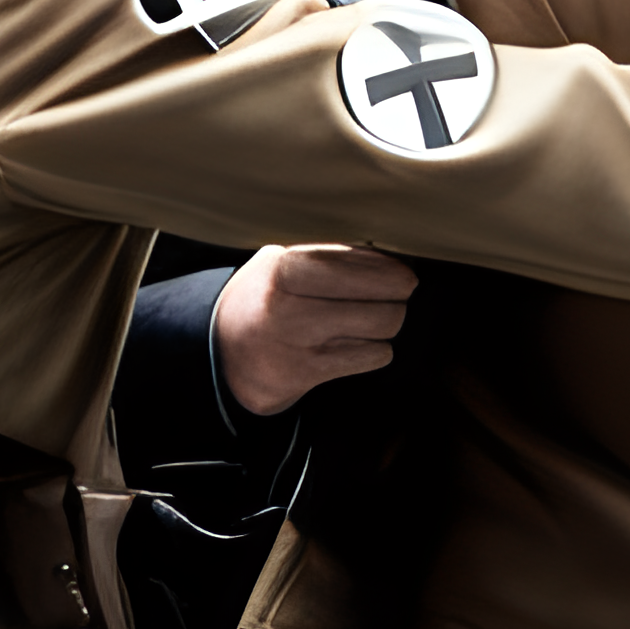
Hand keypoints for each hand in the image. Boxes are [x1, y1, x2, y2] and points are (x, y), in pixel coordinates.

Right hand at [215, 242, 415, 420]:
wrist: (224, 350)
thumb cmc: (265, 296)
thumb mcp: (282, 261)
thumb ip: (328, 256)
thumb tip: (389, 258)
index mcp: (284, 268)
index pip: (357, 268)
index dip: (390, 274)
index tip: (405, 277)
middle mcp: (289, 305)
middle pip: (381, 304)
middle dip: (395, 301)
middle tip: (395, 299)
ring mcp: (298, 342)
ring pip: (381, 331)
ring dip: (386, 326)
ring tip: (374, 321)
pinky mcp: (307, 373)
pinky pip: (370, 358)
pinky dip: (374, 351)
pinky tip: (360, 344)